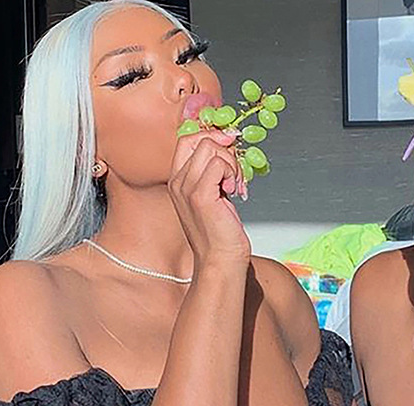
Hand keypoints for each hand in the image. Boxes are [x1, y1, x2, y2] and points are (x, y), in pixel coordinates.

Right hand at [168, 129, 250, 272]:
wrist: (221, 261)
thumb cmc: (221, 234)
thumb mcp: (215, 196)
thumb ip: (215, 173)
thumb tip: (228, 145)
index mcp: (178, 181)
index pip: (188, 139)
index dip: (212, 136)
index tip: (230, 147)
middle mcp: (178, 182)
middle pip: (199, 139)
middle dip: (224, 149)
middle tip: (235, 173)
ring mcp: (186, 188)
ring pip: (210, 147)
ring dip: (231, 162)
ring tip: (235, 186)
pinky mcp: (200, 196)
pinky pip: (218, 163)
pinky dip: (232, 172)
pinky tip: (235, 191)